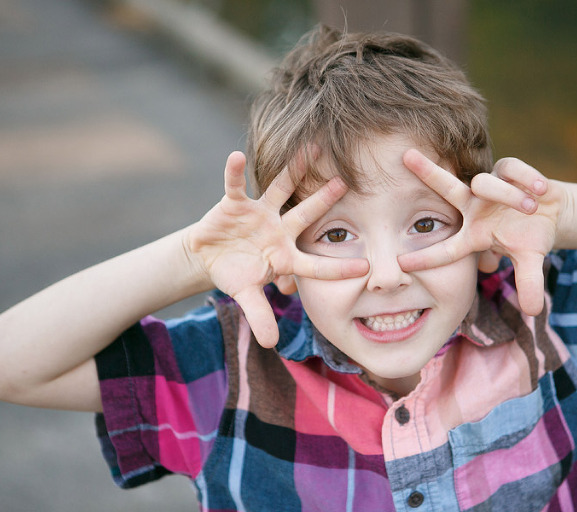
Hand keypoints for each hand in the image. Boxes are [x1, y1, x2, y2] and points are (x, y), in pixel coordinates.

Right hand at [186, 151, 368, 347]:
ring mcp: (260, 214)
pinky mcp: (236, 203)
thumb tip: (271, 345)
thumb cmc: (236, 274)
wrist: (210, 255)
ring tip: (311, 148)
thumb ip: (260, 315)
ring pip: (280, 189)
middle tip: (346, 182)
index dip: (338, 269)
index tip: (366, 269)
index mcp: (286, 256)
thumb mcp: (247, 296)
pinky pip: (235, 186)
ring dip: (293, 170)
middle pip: (305, 215)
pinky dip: (234, 173)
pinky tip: (236, 156)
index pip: (316, 264)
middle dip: (324, 200)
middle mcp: (279, 230)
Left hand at [398, 151, 566, 315]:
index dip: (426, 257)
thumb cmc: (530, 237)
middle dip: (427, 172)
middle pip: (447, 189)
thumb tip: (533, 311)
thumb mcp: (530, 261)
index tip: (400, 264)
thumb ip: (528, 283)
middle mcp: (474, 207)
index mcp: (473, 234)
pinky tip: (539, 189)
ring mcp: (489, 186)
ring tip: (532, 208)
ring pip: (486, 184)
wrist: (550, 212)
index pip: (446, 248)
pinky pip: (510, 169)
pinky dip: (525, 178)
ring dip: (510, 197)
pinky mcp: (507, 169)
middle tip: (405, 157)